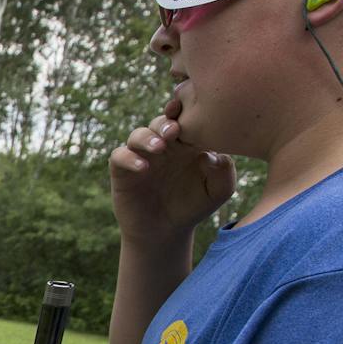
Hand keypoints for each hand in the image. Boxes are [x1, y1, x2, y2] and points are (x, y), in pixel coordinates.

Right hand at [109, 99, 235, 249]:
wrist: (165, 232)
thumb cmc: (194, 206)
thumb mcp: (218, 191)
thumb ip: (223, 171)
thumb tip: (209, 154)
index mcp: (187, 142)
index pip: (185, 119)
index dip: (187, 111)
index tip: (195, 111)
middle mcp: (163, 145)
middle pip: (161, 122)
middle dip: (166, 122)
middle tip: (175, 131)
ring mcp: (141, 156)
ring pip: (138, 135)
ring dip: (147, 137)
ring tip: (159, 147)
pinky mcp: (122, 171)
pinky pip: (119, 155)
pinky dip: (129, 157)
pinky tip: (143, 167)